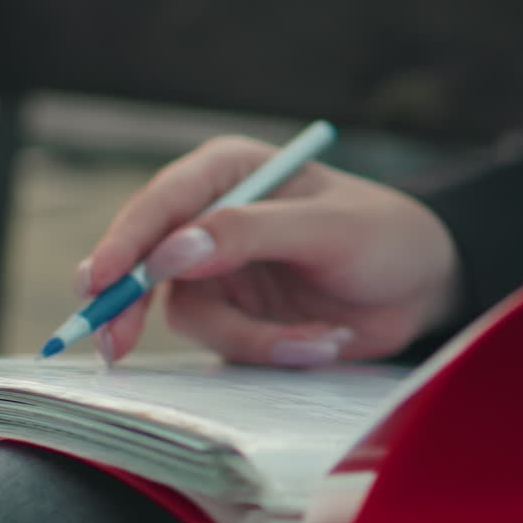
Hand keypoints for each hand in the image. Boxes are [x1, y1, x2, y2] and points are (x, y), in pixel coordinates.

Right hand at [79, 135, 462, 367]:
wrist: (424, 286)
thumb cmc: (385, 234)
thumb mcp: (327, 228)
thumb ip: (250, 234)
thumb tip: (172, 252)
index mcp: (231, 171)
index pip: (163, 201)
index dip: (124, 241)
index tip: (97, 282)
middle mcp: (214, 217)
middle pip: (146, 260)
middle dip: (132, 304)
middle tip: (115, 345)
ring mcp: (222, 270)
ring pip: (189, 314)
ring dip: (249, 338)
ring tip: (317, 341)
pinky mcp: (240, 314)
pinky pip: (227, 344)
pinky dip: (270, 351)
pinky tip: (321, 343)